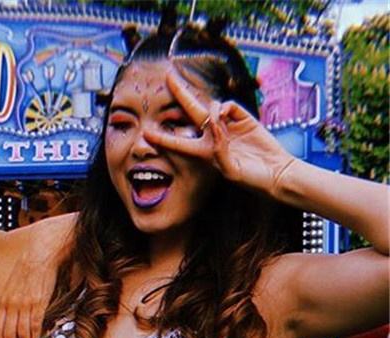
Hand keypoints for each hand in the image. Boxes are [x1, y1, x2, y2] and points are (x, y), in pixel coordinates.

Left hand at [0, 252, 54, 337]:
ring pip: (20, 334)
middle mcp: (11, 305)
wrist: (40, 255)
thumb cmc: (27, 269)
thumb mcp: (12, 286)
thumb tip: (12, 317)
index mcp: (3, 301)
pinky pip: (33, 326)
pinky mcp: (38, 304)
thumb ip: (10, 303)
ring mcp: (24, 305)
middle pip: (7, 335)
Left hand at [144, 67, 296, 197]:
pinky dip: (225, 109)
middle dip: (180, 93)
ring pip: (211, 107)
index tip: (145, 132)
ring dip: (210, 110)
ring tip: (219, 123)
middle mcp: (211, 136)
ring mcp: (226, 125)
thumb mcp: (229, 169)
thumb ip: (219, 148)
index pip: (178, 141)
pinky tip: (226, 116)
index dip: (162, 137)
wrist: (274, 172)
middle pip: (191, 110)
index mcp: (202, 152)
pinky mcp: (242, 117)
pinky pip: (228, 106)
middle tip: (168, 76)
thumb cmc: (249, 178)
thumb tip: (214, 123)